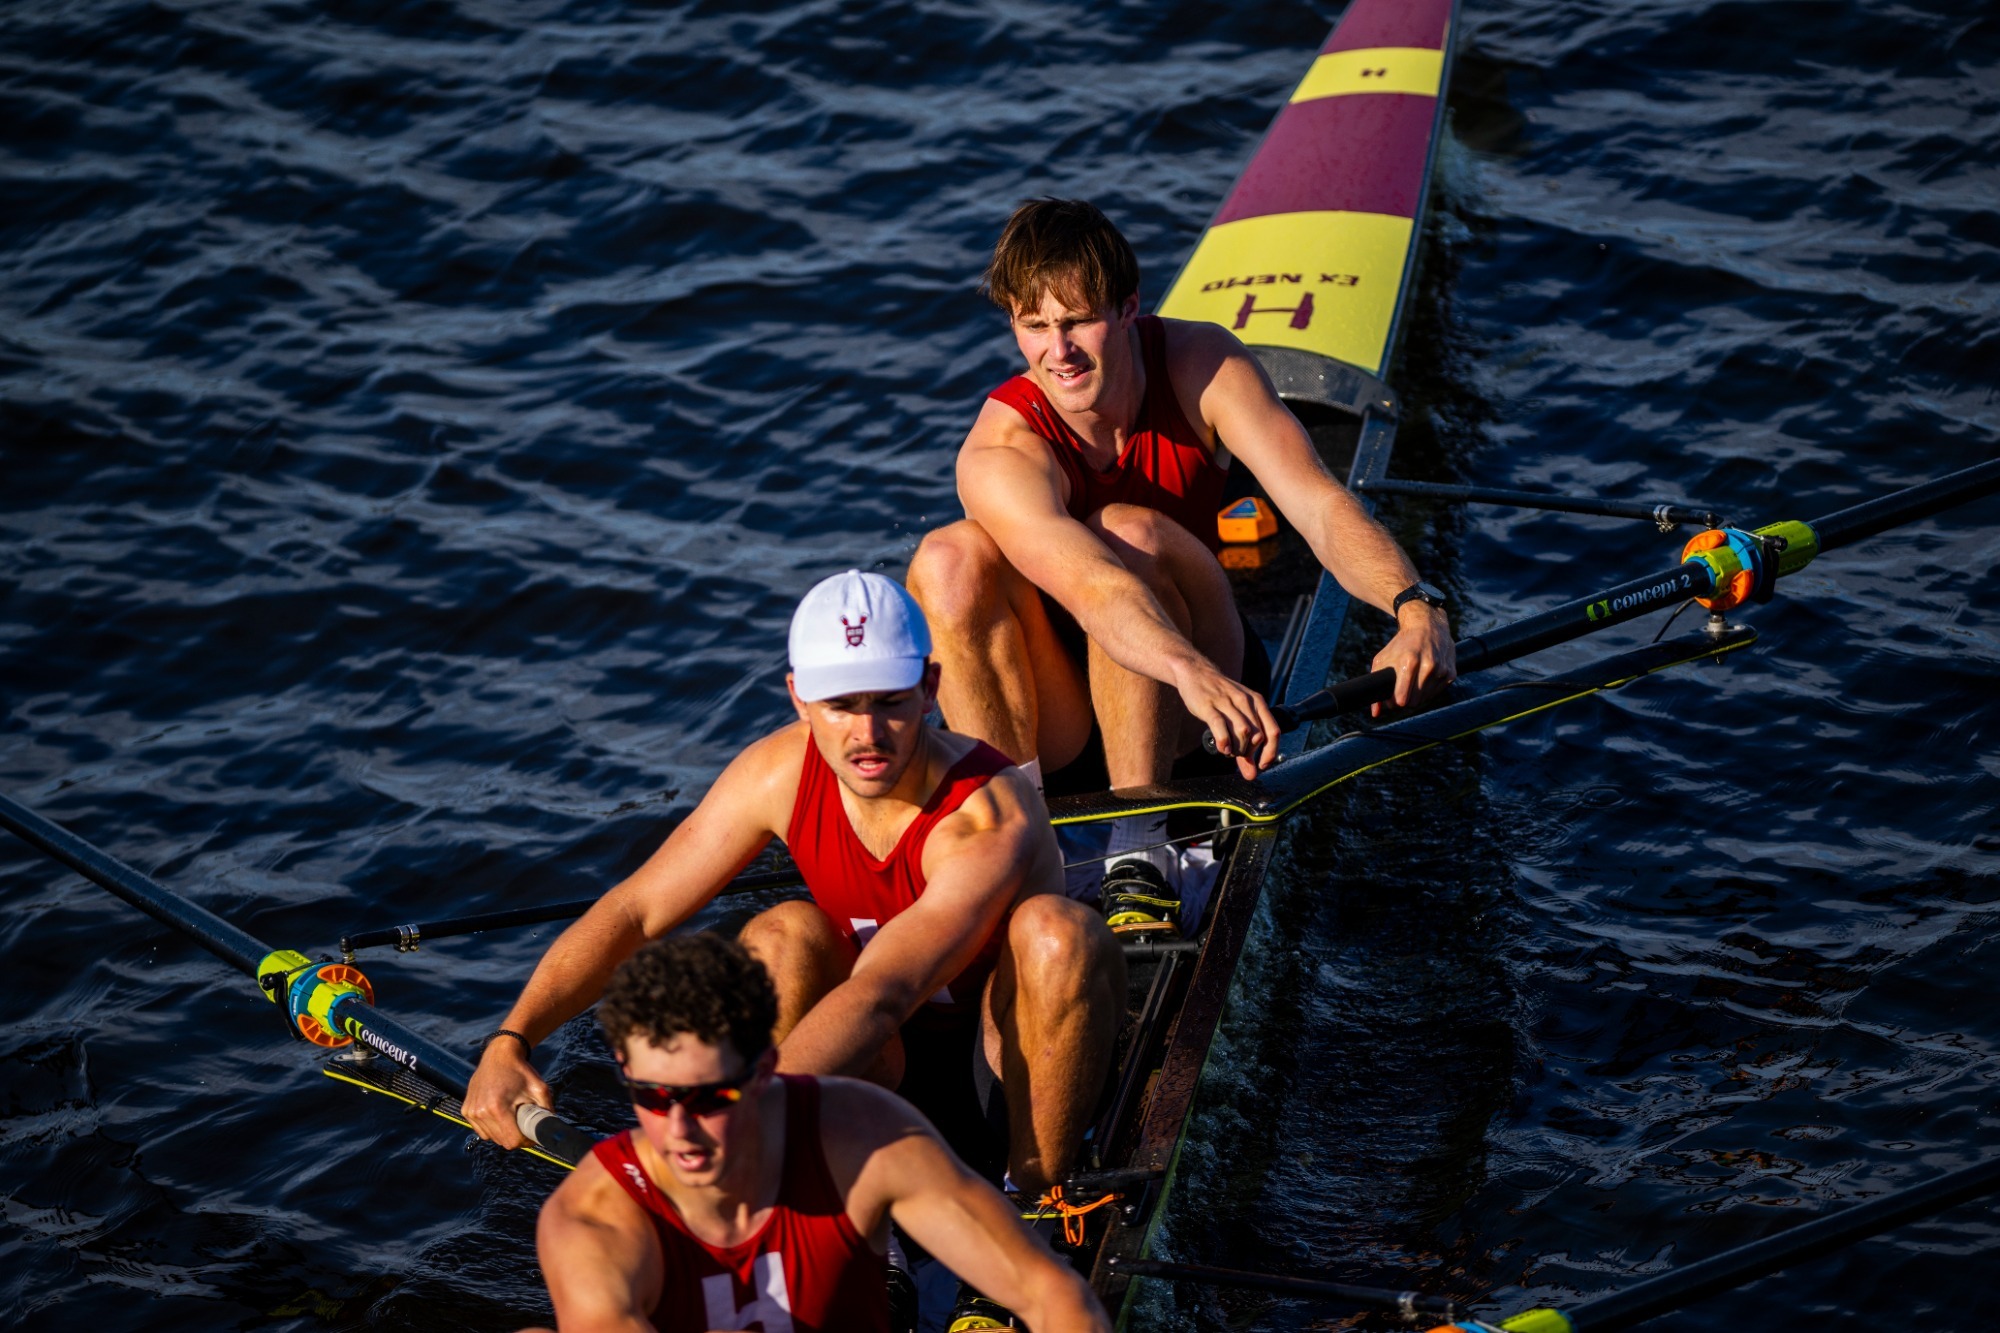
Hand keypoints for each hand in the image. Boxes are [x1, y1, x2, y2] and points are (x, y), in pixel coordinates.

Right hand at [464, 1037, 552, 1149]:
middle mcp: (481, 1112)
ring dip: (504, 1132)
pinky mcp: (466, 1110)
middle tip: (524, 1124)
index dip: (526, 1141)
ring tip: (512, 1116)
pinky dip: (492, 1127)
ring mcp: (471, 1111)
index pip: (513, 1141)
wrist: (499, 1055)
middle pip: (502, 1142)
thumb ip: (546, 1112)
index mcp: (498, 1108)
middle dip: (516, 1137)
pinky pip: (482, 1130)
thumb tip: (551, 1132)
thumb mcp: (540, 1089)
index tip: (532, 1134)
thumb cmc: (521, 1071)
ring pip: (492, 1138)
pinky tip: (500, 1113)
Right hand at [1175, 659, 1280, 778]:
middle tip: (1237, 754)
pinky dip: (1224, 741)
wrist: (1196, 673)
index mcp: (1257, 702)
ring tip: (1228, 751)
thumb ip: (1246, 747)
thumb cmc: (1219, 697)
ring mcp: (1227, 702)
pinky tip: (1222, 748)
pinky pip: (1221, 726)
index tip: (1262, 765)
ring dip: (1237, 749)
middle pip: (1258, 736)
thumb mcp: (1237, 716)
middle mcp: (1245, 701)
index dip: (1270, 753)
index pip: (1273, 731)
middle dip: (1249, 752)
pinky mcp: (1209, 705)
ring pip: (1243, 732)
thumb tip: (1252, 774)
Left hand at [1370, 602, 1455, 716]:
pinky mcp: (1451, 673)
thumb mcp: (1383, 659)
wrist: (1427, 625)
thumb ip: (1376, 685)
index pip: (1402, 699)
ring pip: (1425, 700)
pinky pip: (1436, 693)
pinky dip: (1428, 690)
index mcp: (1409, 662)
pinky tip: (1423, 678)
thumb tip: (1375, 713)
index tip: (1391, 699)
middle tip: (1400, 691)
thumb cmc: (1401, 644)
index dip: (1394, 703)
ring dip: (1417, 695)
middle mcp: (1428, 666)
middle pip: (1414, 702)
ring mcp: (1441, 670)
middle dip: (1405, 700)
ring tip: (1411, 682)